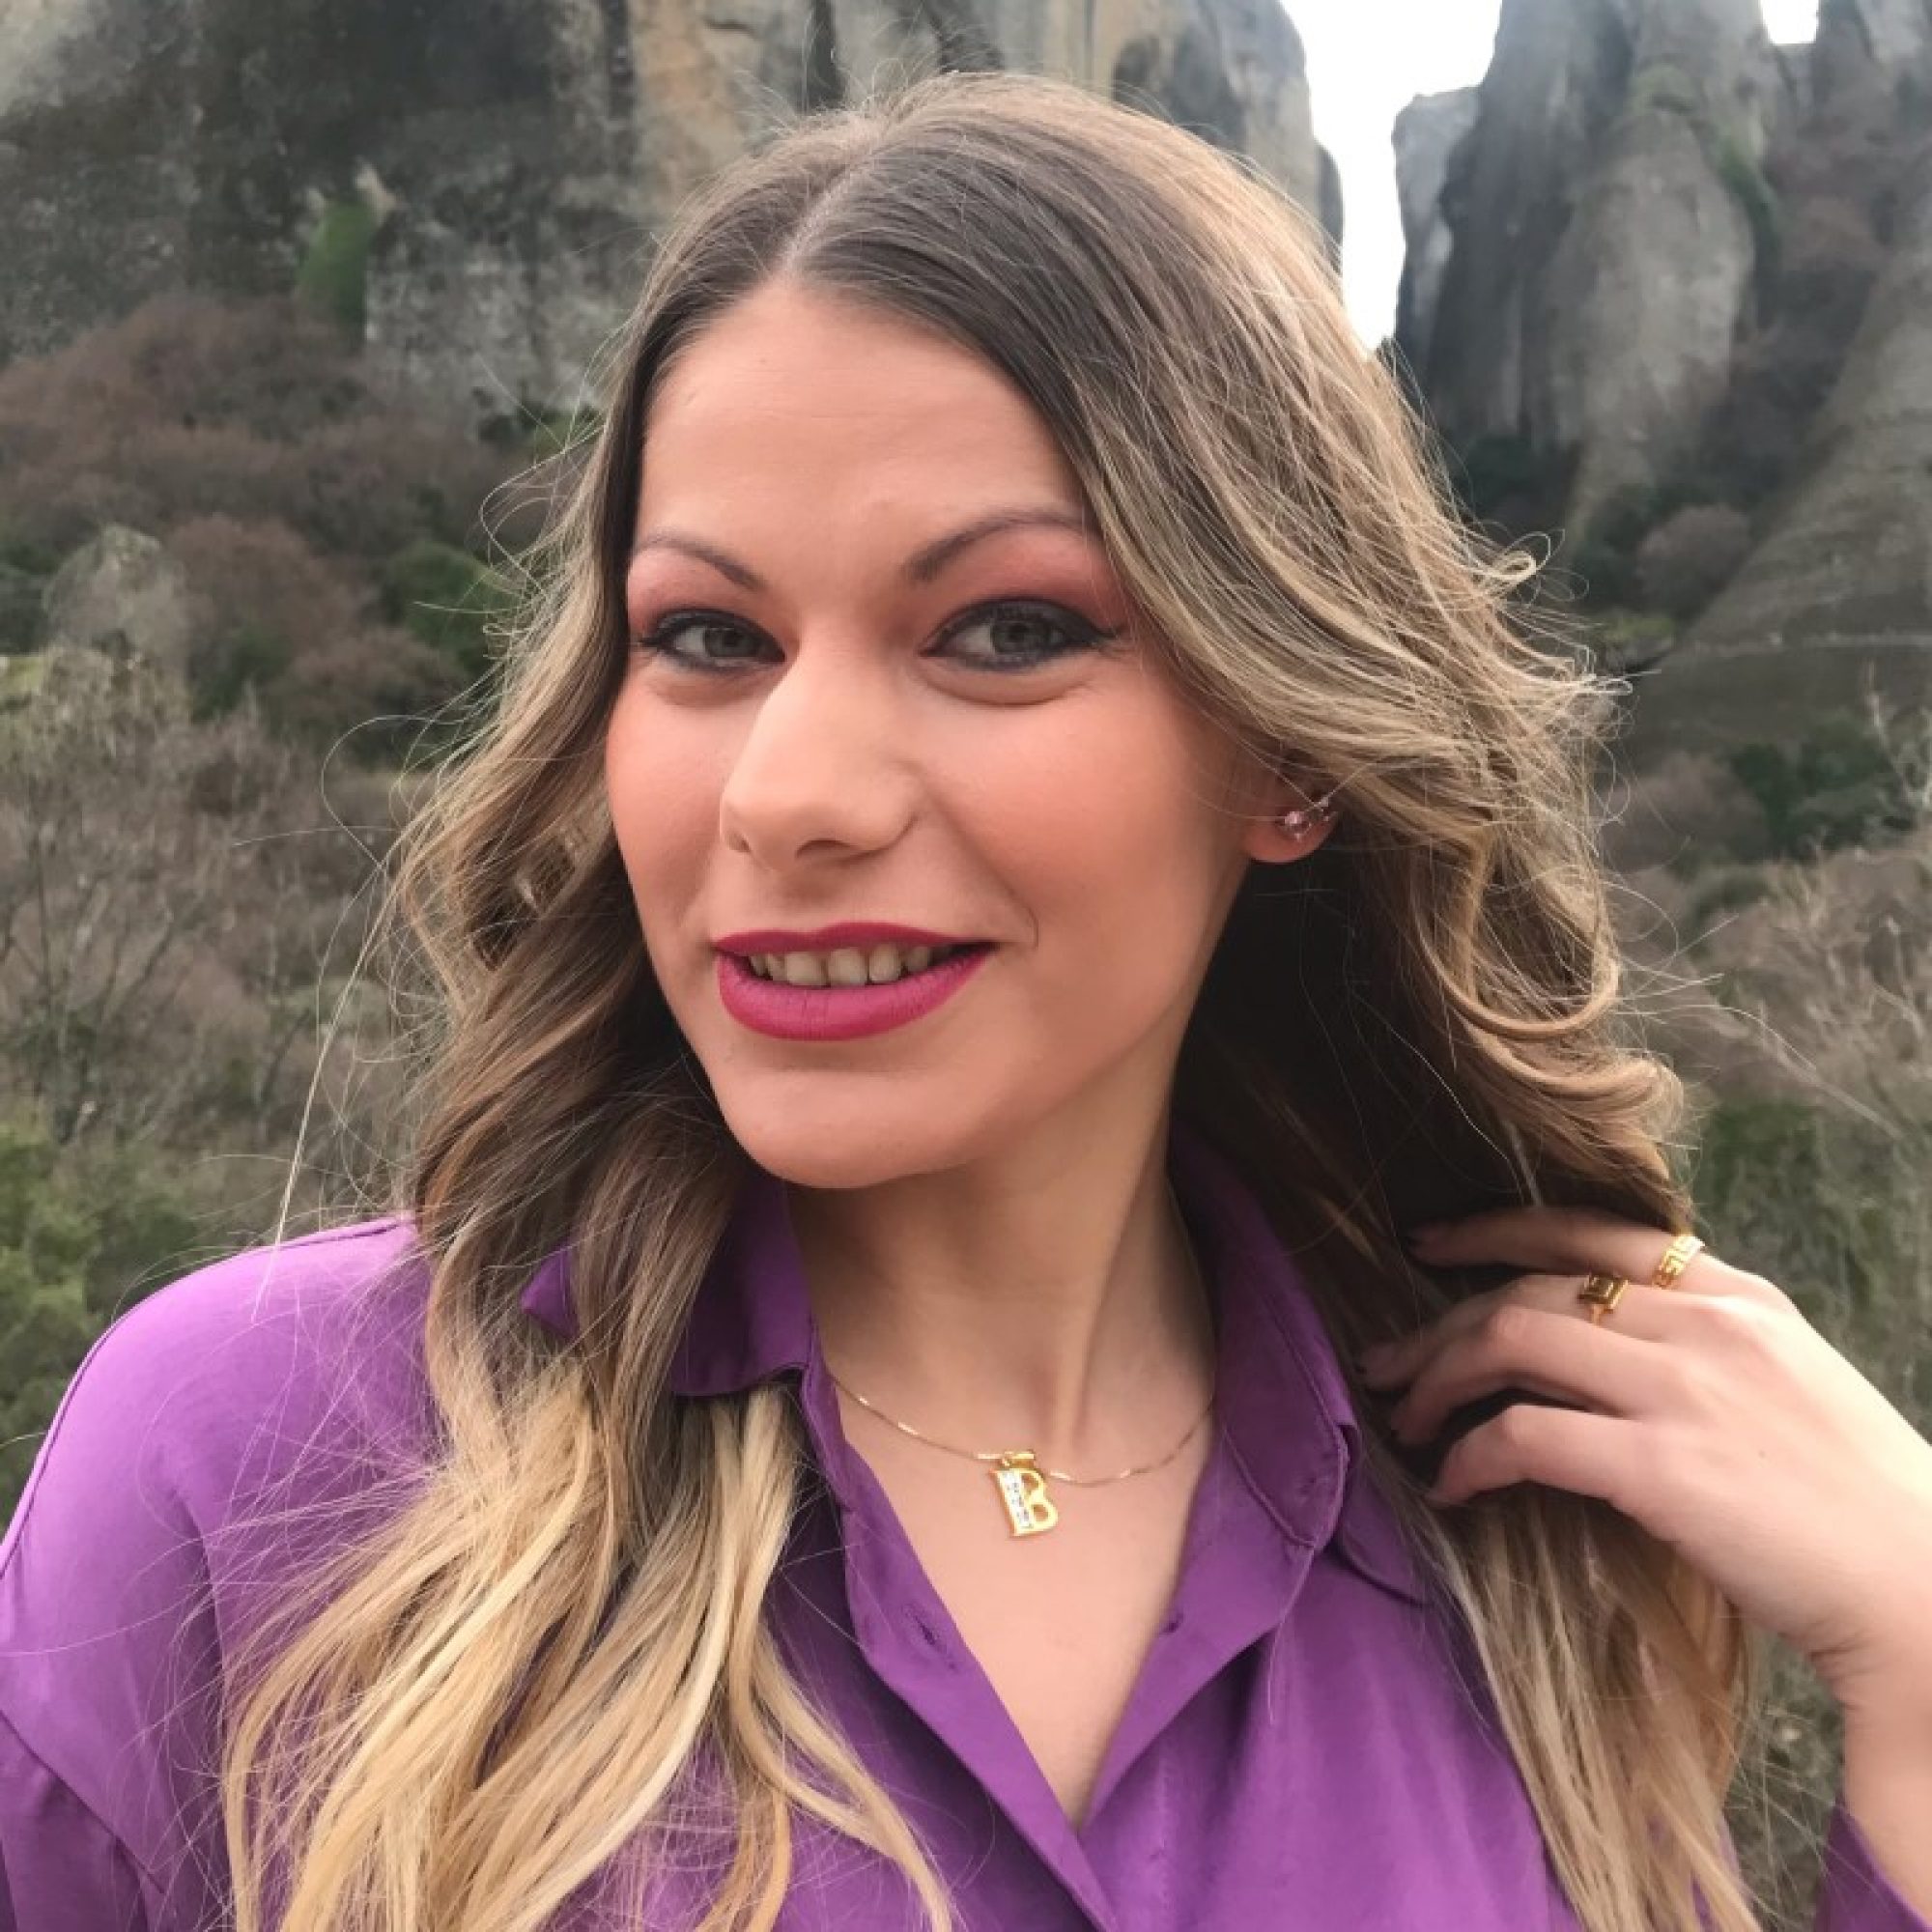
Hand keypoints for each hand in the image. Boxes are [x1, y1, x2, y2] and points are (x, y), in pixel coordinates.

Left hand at [1359, 1206, 1931, 1721]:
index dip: (1492, 1227)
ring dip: (1437, 1379)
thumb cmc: (1860, 1504)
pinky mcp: (1663, 1468)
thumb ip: (1708, 1349)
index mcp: (1737, 1296)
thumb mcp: (1792, 1383)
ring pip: (1510, 1339)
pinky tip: (1452, 1485)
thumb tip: (1609, 1351)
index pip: (1588, 1226)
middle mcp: (1705, 1323)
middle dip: (1440, 1322)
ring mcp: (1683, 1390)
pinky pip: (1524, 1436)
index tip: (1428, 1244)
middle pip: (1528, 1284)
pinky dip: (1469, 1456)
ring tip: (1405, 1418)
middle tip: (1388, 1362)